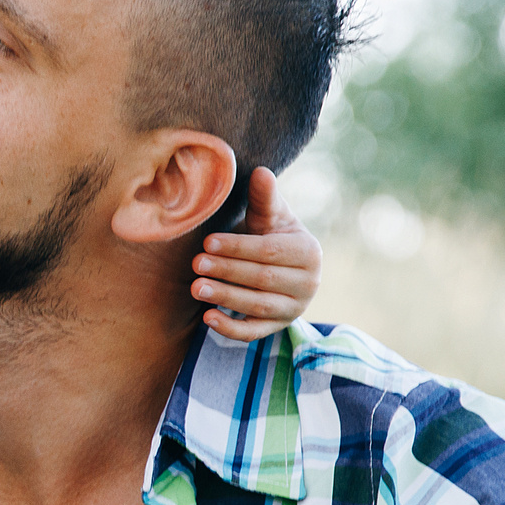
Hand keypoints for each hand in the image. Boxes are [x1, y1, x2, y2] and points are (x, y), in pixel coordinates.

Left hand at [192, 164, 322, 341]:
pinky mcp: (277, 327)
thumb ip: (264, 198)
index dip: (238, 247)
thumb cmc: (271, 233)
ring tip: (196, 287)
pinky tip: (207, 318)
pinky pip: (254, 332)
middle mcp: (308, 284)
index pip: (269, 251)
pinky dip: (231, 328)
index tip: (207, 242)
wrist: (280, 264)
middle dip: (227, 272)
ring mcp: (294, 309)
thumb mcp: (270, 215)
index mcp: (308, 252)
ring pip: (257, 306)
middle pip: (262, 279)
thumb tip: (261, 172)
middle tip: (196, 264)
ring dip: (225, 298)